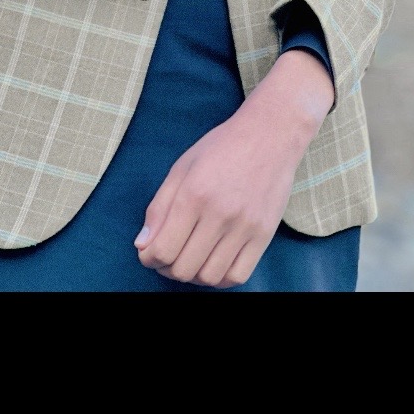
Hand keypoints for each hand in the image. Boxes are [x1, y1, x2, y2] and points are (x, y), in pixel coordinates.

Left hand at [134, 49, 331, 287]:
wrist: (270, 135)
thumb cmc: (222, 147)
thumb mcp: (182, 167)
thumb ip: (159, 207)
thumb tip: (142, 245)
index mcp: (194, 194)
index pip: (162, 249)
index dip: (149, 258)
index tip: (149, 253)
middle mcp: (220, 214)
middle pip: (183, 268)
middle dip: (167, 268)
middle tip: (167, 257)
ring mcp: (245, 227)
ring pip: (209, 277)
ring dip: (193, 275)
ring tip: (190, 259)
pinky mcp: (264, 235)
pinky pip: (238, 276)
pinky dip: (220, 278)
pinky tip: (213, 263)